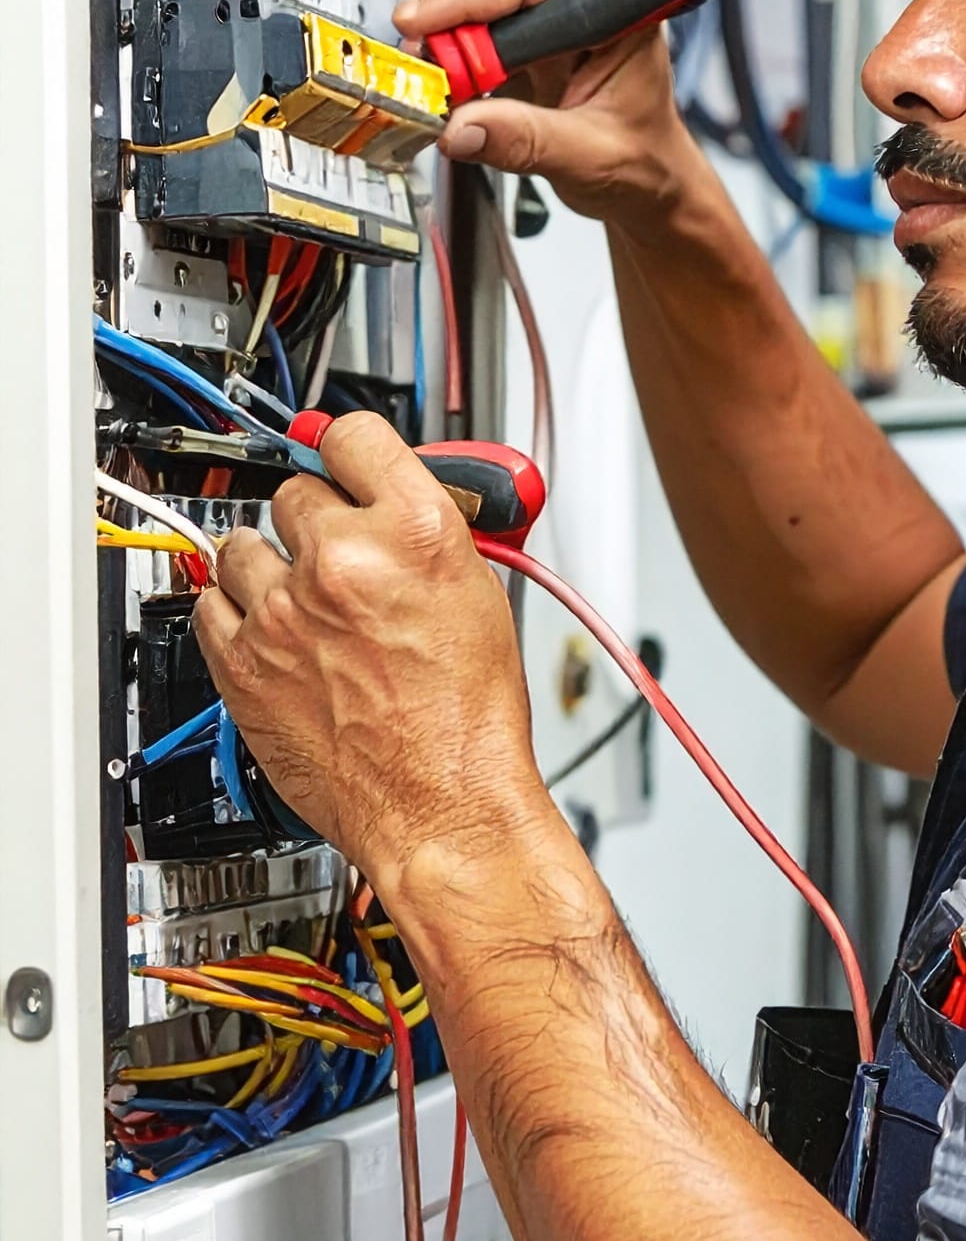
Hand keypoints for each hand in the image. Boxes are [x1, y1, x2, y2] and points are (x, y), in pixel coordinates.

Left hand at [192, 413, 553, 903]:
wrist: (442, 805)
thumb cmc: (470, 720)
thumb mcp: (481, 595)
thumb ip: (428, 534)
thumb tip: (391, 502)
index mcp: (416, 532)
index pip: (353, 435)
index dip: (345, 448)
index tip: (337, 457)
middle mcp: (343, 560)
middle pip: (295, 491)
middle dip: (316, 521)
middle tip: (339, 557)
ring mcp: (284, 610)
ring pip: (243, 544)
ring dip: (270, 565)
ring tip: (303, 602)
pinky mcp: (243, 660)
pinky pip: (211, 604)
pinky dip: (236, 613)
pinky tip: (273, 632)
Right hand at [394, 0, 712, 232]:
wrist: (643, 183)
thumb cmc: (643, 160)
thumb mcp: (592, 158)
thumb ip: (528, 141)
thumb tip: (461, 128)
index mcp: (614, 8)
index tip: (422, 22)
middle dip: (445, 12)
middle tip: (433, 69)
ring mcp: (539, 11)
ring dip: (438, 26)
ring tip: (449, 81)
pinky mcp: (511, 33)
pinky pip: (456, 18)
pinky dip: (438, 46)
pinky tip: (455, 86)